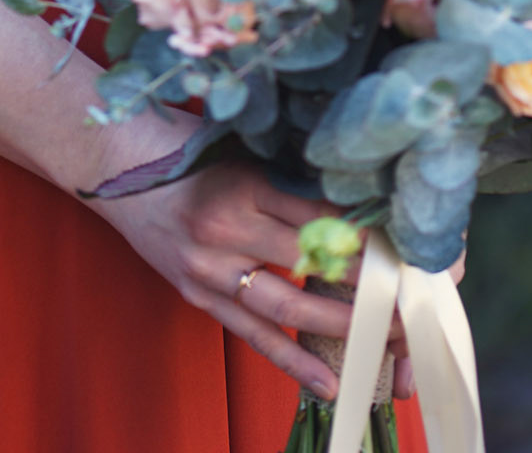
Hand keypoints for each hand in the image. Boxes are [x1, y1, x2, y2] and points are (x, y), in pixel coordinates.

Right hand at [89, 157, 413, 400]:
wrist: (116, 165)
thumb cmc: (187, 147)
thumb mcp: (242, 149)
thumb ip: (291, 176)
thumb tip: (359, 197)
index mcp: (244, 182)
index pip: (322, 214)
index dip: (370, 235)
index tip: (411, 248)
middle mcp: (227, 227)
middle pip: (314, 262)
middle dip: (368, 286)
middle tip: (415, 301)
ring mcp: (210, 268)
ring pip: (289, 307)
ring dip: (343, 326)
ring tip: (388, 341)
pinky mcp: (199, 296)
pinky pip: (252, 335)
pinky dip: (292, 363)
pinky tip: (329, 384)